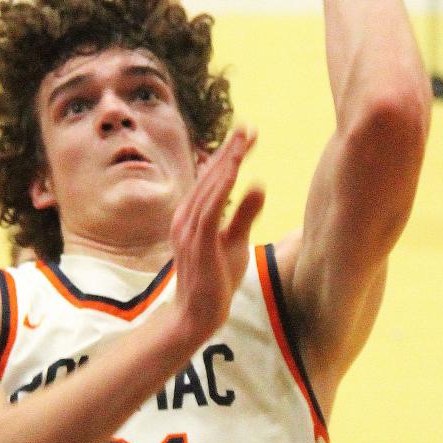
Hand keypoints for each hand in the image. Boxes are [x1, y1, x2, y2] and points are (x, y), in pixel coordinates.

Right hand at [170, 128, 264, 345]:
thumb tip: (258, 185)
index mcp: (192, 215)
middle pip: (210, 176)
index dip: (229, 155)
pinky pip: (210, 207)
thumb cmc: (214, 281)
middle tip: (248, 127)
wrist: (196, 315)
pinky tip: (236, 170)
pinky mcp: (197, 241)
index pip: (212, 179)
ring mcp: (188, 228)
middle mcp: (185, 216)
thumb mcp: (234, 241)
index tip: (246, 135)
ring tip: (244, 141)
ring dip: (227, 162)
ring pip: (210, 187)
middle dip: (230, 150)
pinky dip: (222, 186)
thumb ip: (244, 214)